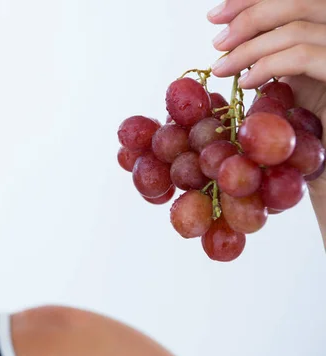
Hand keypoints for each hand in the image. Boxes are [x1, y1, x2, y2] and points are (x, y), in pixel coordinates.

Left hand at [207, 0, 325, 190]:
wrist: (325, 165)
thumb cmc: (304, 131)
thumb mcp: (286, 87)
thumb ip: (269, 60)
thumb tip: (228, 44)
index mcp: (324, 36)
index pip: (295, 0)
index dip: (252, 1)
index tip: (216, 15)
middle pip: (300, 1)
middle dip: (249, 14)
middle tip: (217, 41)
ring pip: (297, 28)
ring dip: (250, 46)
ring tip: (221, 67)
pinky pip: (303, 57)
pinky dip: (267, 64)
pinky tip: (246, 82)